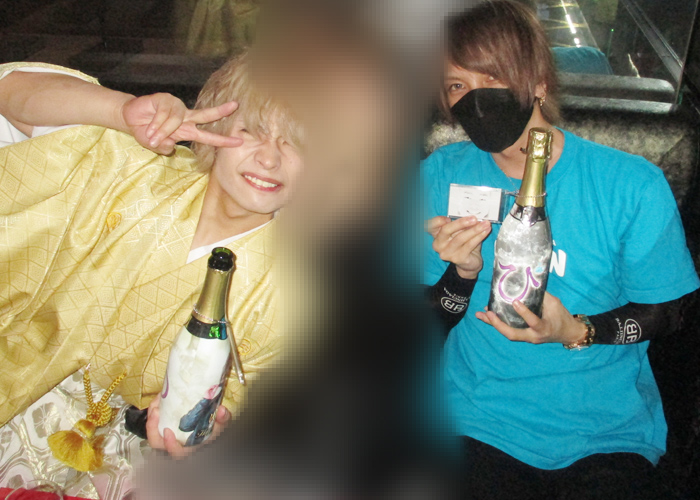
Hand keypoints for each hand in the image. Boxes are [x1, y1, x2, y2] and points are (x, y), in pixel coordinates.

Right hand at [120, 94, 242, 153]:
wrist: (130, 119)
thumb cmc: (146, 132)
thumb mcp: (155, 145)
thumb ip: (164, 147)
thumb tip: (170, 144)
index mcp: (187, 130)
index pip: (208, 136)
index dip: (222, 140)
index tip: (239, 141)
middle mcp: (185, 117)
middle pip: (205, 115)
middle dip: (220, 111)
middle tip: (235, 106)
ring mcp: (176, 107)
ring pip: (176, 120)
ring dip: (163, 130)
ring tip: (151, 134)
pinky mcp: (165, 99)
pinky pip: (164, 114)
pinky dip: (156, 123)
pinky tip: (149, 125)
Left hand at [145, 394, 230, 457]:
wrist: (207, 426)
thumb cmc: (212, 429)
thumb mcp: (220, 425)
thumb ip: (223, 419)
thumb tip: (223, 410)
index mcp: (189, 448)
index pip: (177, 454)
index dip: (170, 445)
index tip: (167, 431)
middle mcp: (175, 445)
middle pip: (156, 443)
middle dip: (152, 428)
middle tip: (156, 411)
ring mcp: (166, 437)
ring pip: (152, 433)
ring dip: (151, 418)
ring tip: (156, 403)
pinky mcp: (162, 427)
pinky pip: (153, 422)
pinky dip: (154, 411)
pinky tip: (159, 399)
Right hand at [426, 216, 491, 278]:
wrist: (469, 263)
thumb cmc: (464, 245)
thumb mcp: (461, 232)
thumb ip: (462, 224)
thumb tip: (472, 216)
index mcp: (437, 235)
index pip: (431, 226)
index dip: (438, 221)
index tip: (448, 218)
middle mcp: (439, 244)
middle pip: (446, 230)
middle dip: (461, 223)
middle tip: (474, 218)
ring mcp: (447, 253)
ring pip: (460, 238)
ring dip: (475, 229)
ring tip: (485, 224)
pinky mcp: (458, 258)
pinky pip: (469, 245)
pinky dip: (479, 236)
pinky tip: (485, 231)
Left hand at [475, 292, 587, 343]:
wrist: (568, 333)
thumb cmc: (562, 317)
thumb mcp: (555, 304)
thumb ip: (541, 296)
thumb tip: (526, 283)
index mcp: (543, 327)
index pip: (533, 321)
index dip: (524, 312)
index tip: (515, 302)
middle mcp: (533, 336)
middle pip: (512, 334)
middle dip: (498, 324)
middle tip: (488, 313)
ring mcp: (527, 338)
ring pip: (508, 333)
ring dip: (493, 324)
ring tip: (480, 315)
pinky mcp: (523, 335)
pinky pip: (509, 330)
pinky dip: (497, 323)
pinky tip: (487, 316)